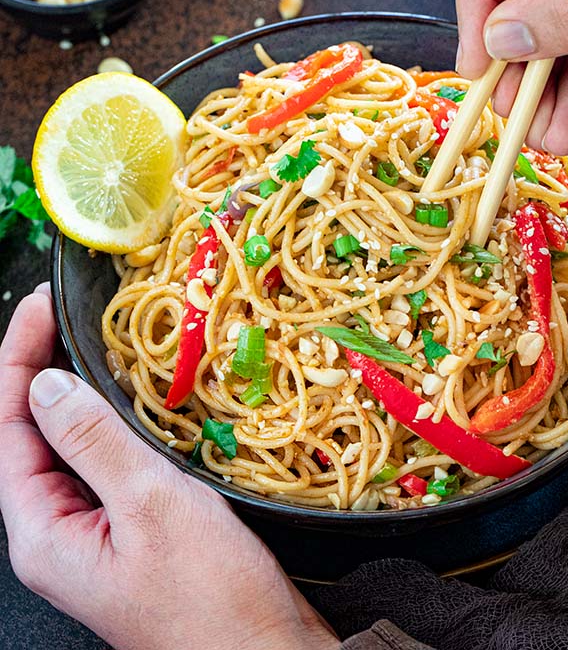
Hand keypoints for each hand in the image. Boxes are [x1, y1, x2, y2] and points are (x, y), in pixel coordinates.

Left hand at [0, 286, 338, 649]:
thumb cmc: (211, 596)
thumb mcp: (150, 504)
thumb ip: (93, 440)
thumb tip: (44, 384)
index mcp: (42, 534)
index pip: (7, 428)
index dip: (16, 359)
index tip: (39, 306)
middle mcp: (57, 533)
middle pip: (29, 434)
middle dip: (40, 368)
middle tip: (63, 311)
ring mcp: (94, 532)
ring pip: (69, 446)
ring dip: (77, 390)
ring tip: (92, 338)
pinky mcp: (130, 529)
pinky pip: (105, 462)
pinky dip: (111, 420)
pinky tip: (131, 395)